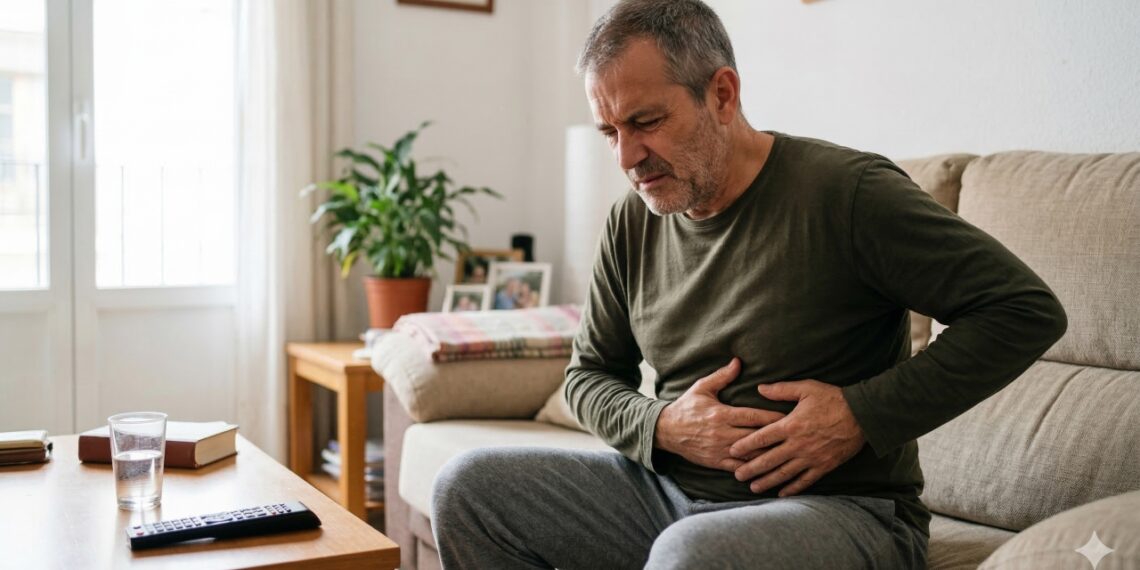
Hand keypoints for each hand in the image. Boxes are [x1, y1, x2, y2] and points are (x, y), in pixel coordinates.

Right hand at [654, 358, 784, 472]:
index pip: (753, 416)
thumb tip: (738, 361)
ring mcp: (719, 449)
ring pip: (750, 455)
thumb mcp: (702, 388)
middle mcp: (722, 433)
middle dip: (776, 437)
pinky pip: (738, 467)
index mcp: (721, 414)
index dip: (772, 418)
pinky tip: (768, 469)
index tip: (790, 417)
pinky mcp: (716, 461)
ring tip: (788, 454)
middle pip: (755, 436)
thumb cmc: (687, 407)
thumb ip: (722, 376)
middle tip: (796, 436)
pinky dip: (754, 468)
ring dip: (768, 455)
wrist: (665, 431)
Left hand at [730, 380, 864, 496]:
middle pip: (769, 459)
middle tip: (737, 476)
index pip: (763, 437)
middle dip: (751, 468)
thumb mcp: (806, 388)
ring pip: (785, 473)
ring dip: (768, 481)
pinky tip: (782, 493)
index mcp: (791, 424)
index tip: (733, 451)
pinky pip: (806, 480)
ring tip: (753, 487)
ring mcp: (811, 457)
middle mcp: (798, 444)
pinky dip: (793, 488)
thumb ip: (781, 390)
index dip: (746, 445)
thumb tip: (759, 388)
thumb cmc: (833, 398)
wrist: (863, 415)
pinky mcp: (824, 466)